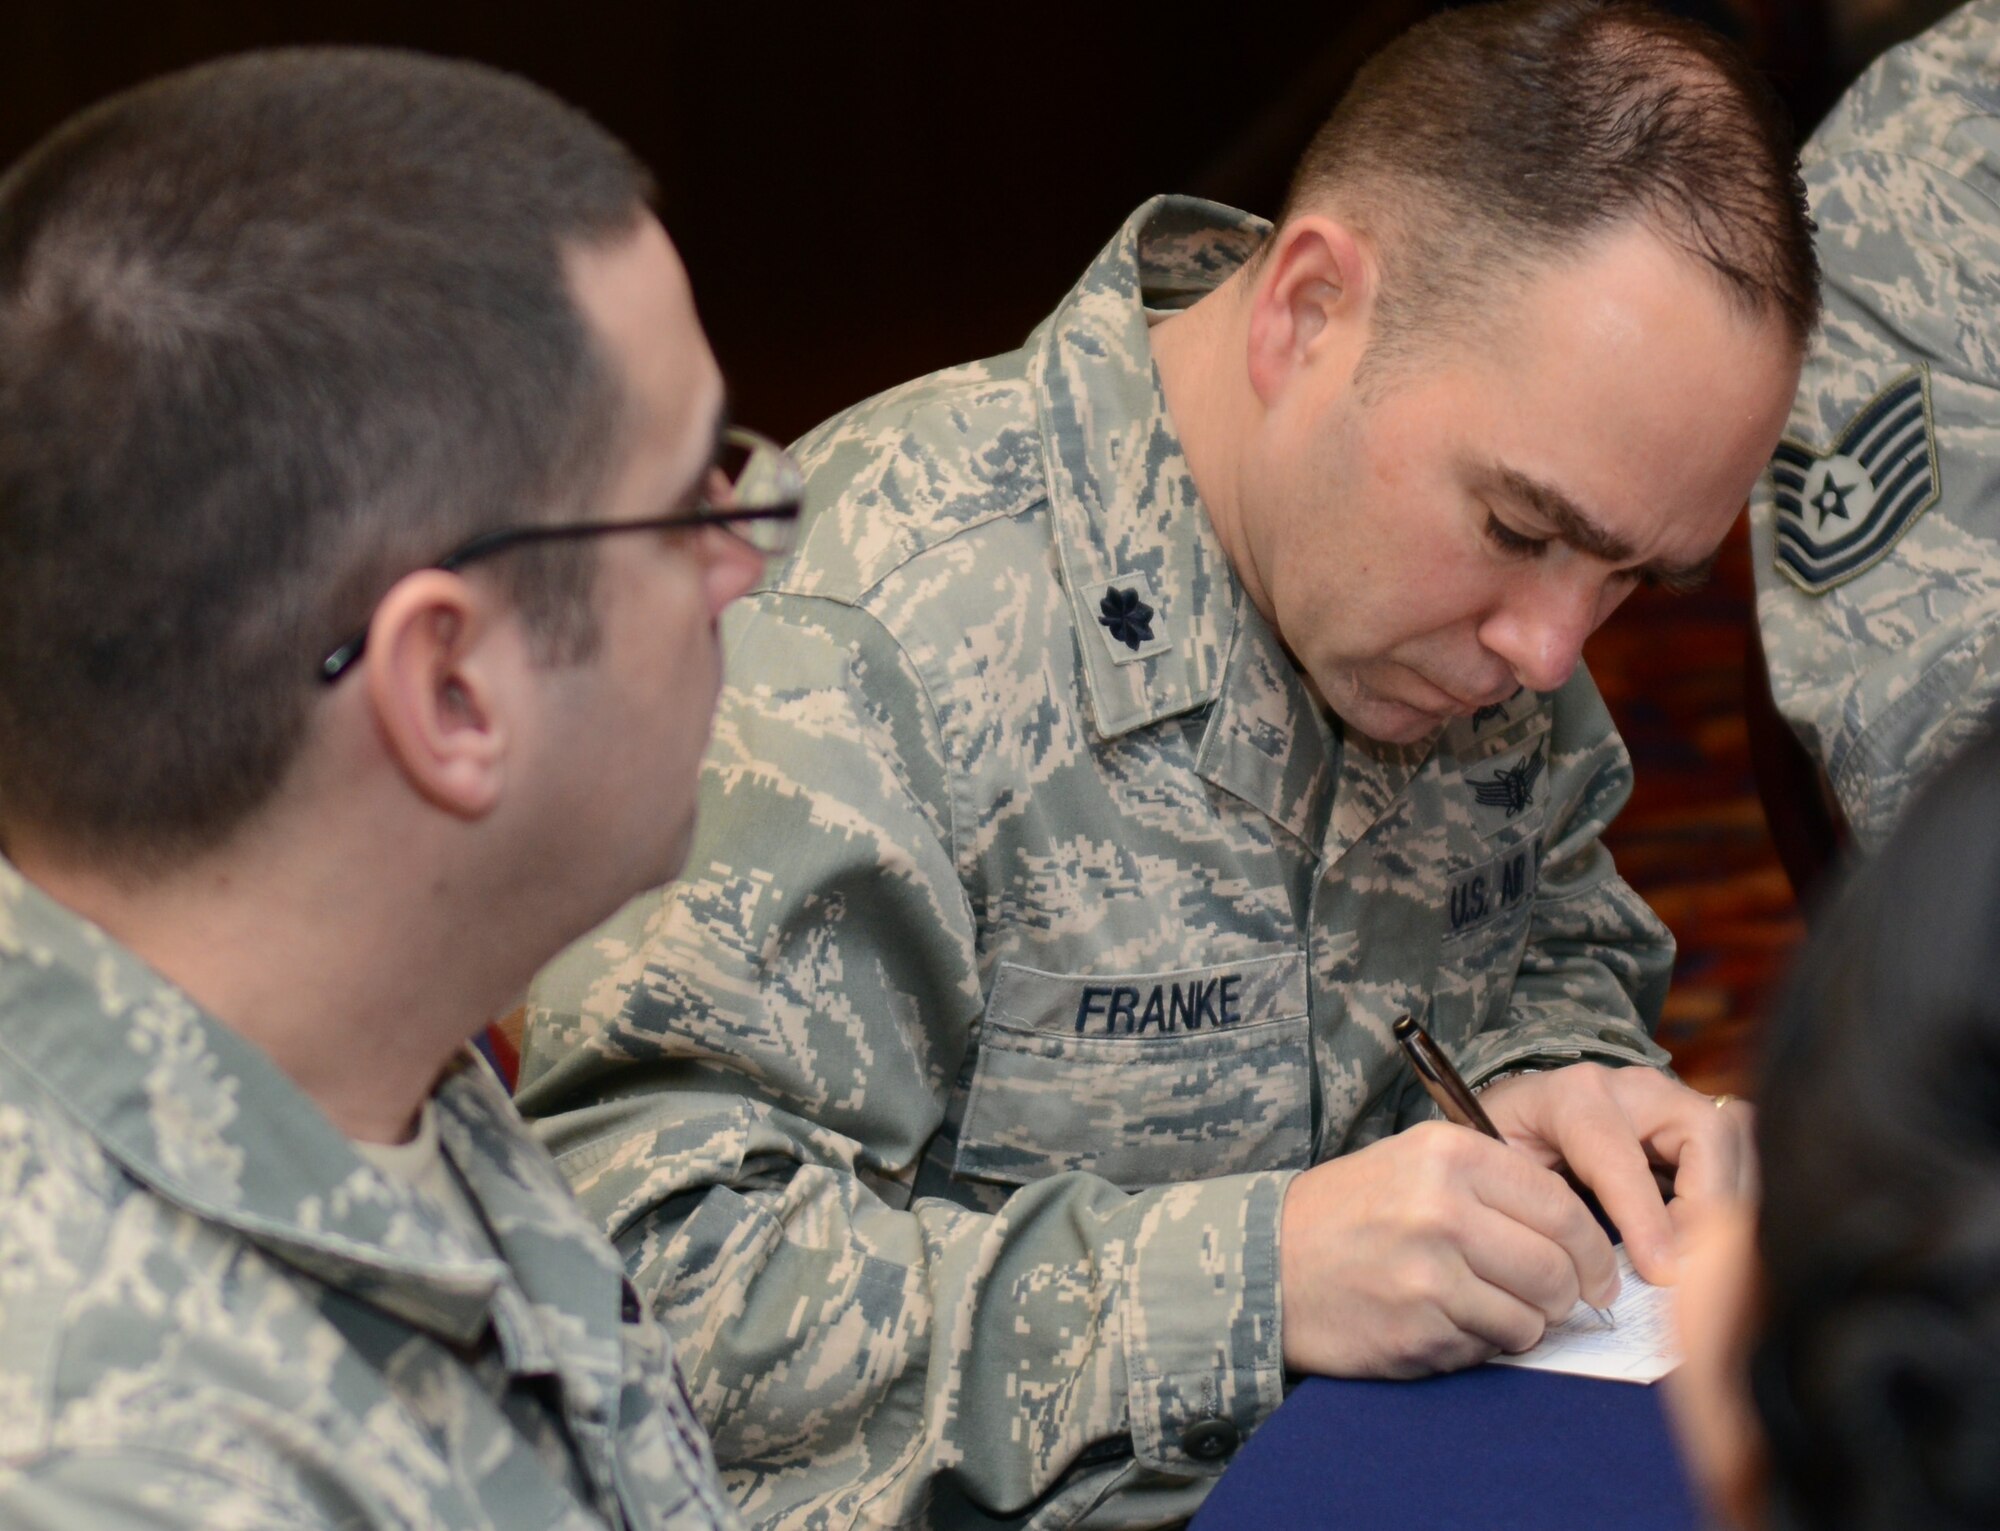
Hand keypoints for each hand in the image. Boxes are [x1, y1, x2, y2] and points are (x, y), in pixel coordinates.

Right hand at [1278, 1120, 1618, 1376]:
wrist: (1266, 1261)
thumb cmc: (1348, 1211)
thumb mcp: (1414, 1161)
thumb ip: (1494, 1183)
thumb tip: (1579, 1235)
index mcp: (1448, 1155)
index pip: (1561, 1207)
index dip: (1593, 1248)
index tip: (1599, 1270)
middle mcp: (1442, 1209)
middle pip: (1556, 1268)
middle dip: (1570, 1294)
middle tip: (1562, 1301)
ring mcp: (1429, 1275)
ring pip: (1531, 1317)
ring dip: (1526, 1324)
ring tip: (1493, 1309)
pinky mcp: (1417, 1330)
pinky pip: (1489, 1348)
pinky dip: (1483, 1344)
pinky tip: (1450, 1322)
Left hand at [1478, 1064, 1755, 1285]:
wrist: (1518, 1116)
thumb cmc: (1506, 1146)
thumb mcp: (1502, 1170)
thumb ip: (1541, 1207)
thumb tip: (1593, 1266)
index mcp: (1574, 1096)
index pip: (1623, 1158)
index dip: (1647, 1220)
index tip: (1663, 1275)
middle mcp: (1636, 1088)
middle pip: (1709, 1135)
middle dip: (1708, 1210)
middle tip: (1685, 1271)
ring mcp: (1674, 1101)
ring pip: (1740, 1144)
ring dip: (1730, 1208)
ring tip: (1697, 1262)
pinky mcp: (1697, 1125)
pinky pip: (1743, 1159)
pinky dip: (1735, 1206)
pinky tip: (1708, 1246)